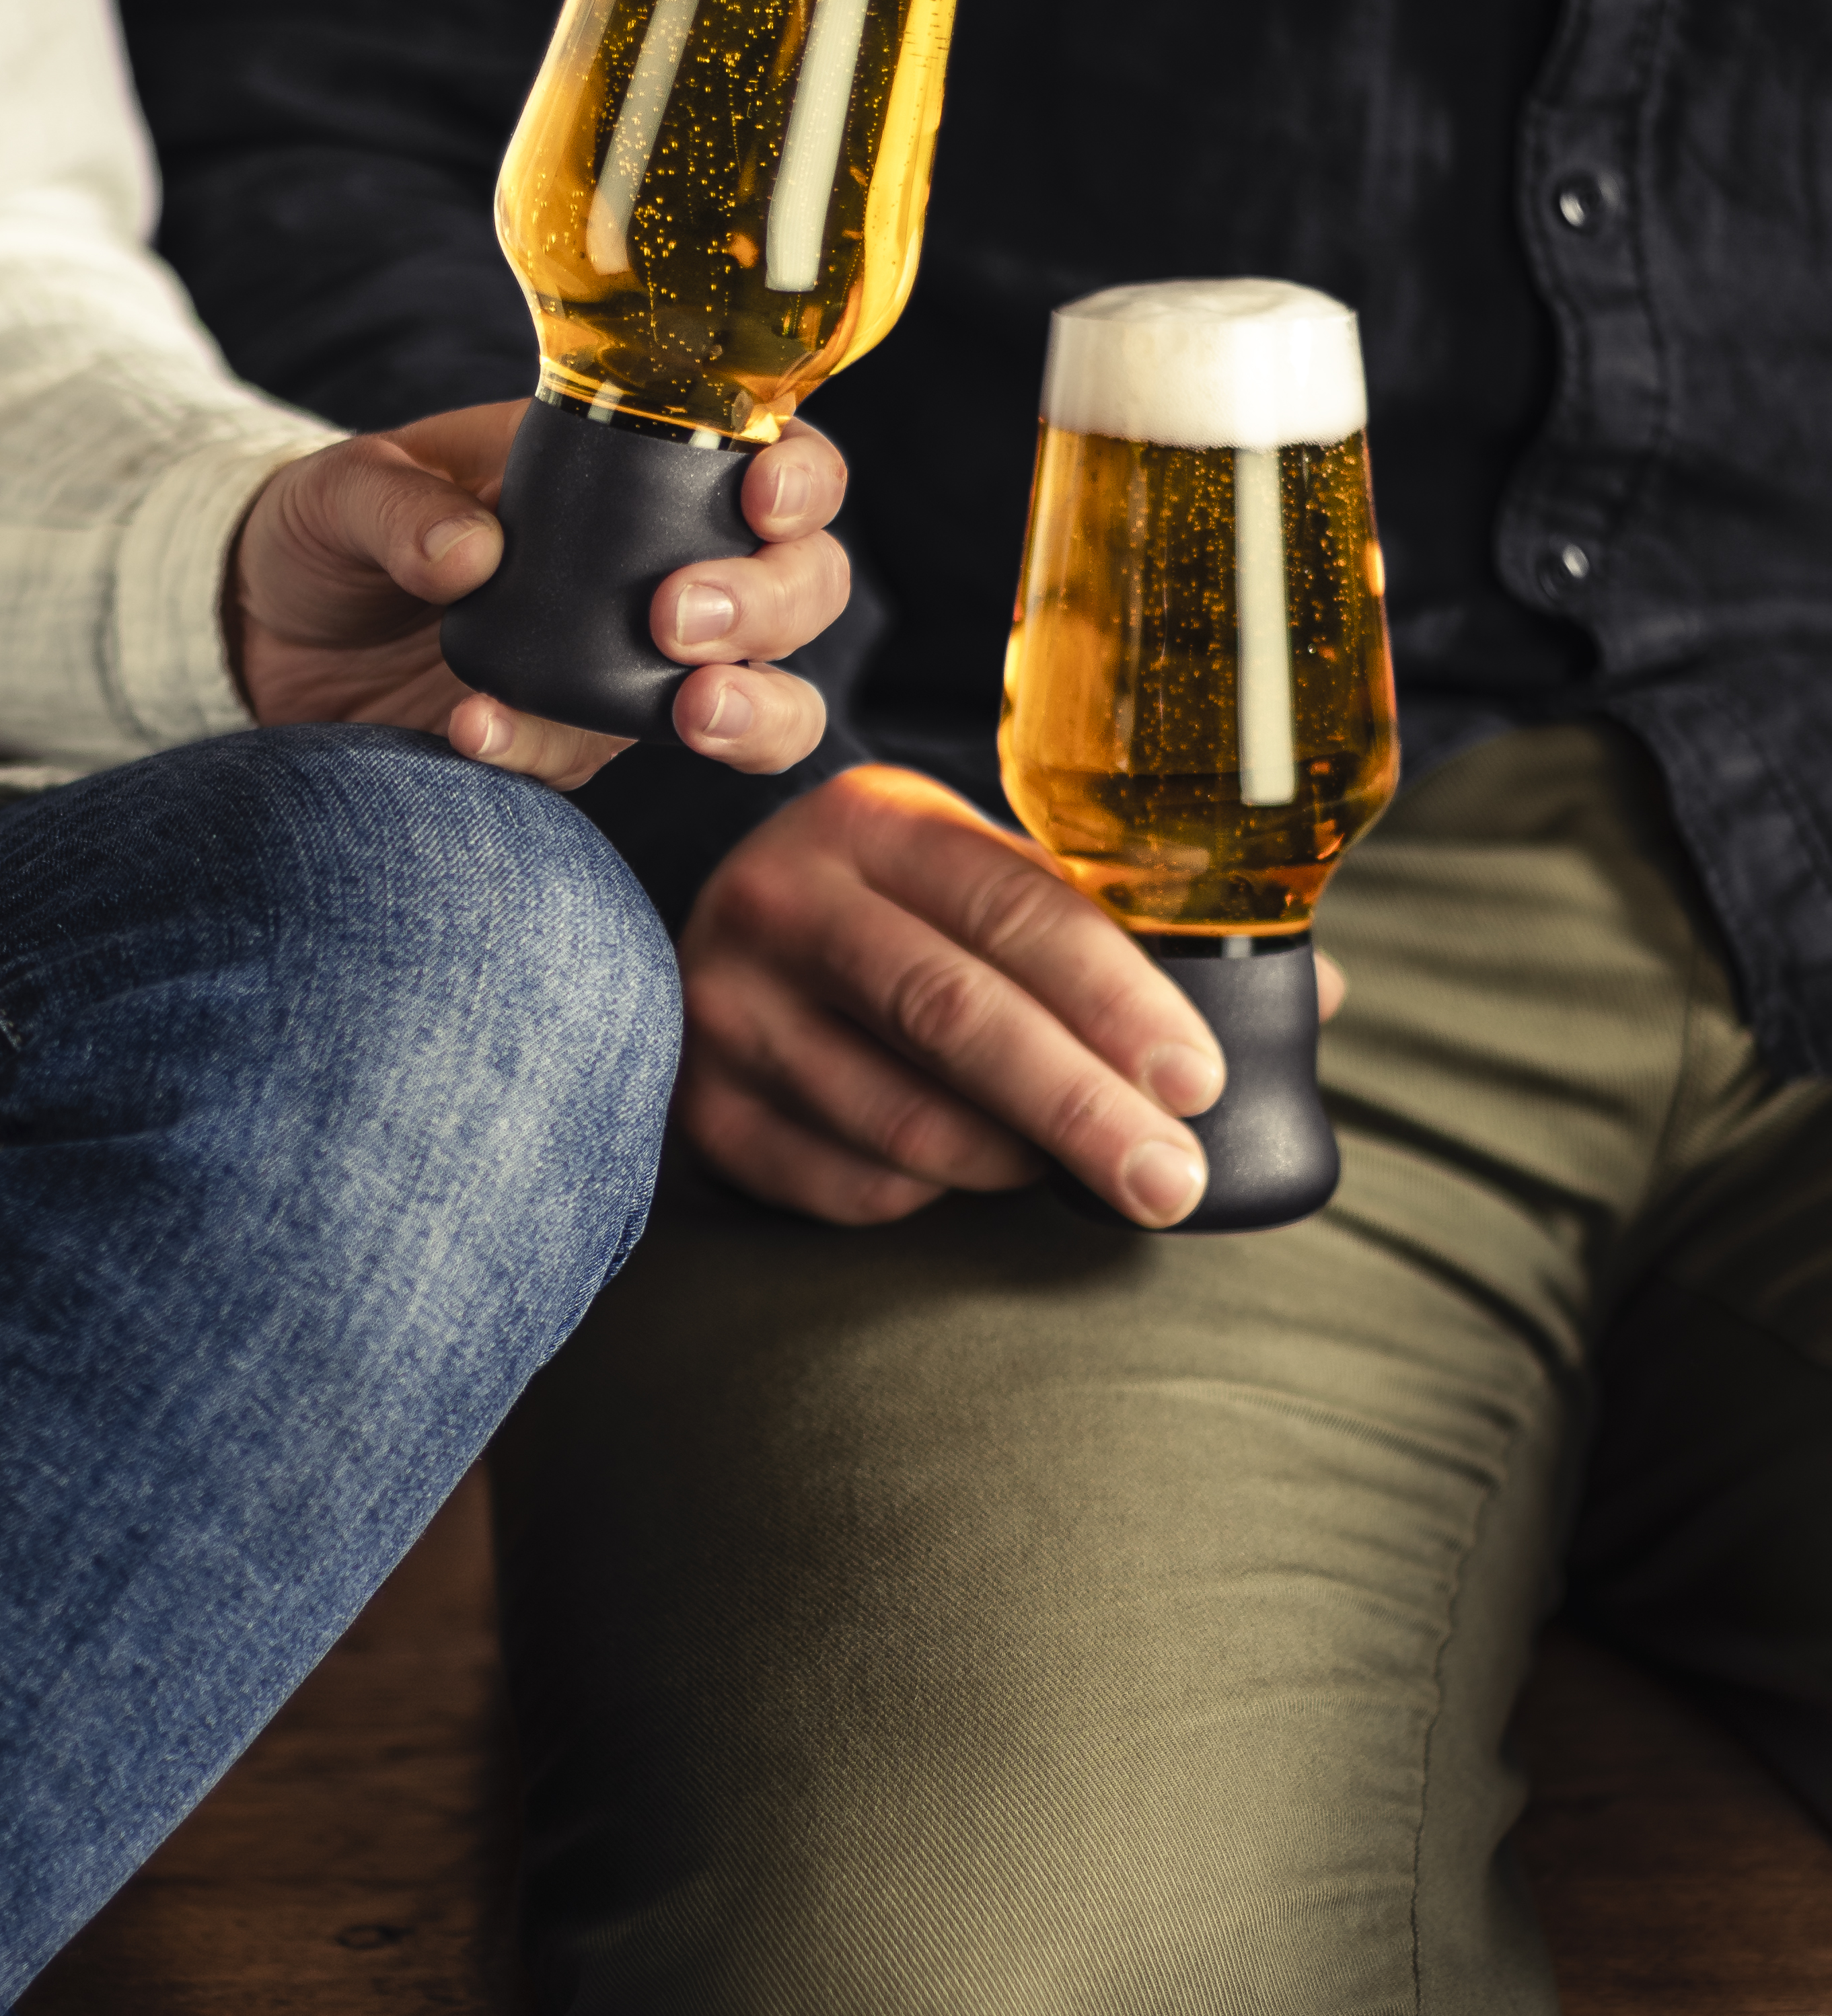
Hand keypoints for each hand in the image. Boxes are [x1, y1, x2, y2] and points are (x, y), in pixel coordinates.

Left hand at [227, 400, 851, 789]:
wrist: (265, 640)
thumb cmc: (327, 529)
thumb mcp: (341, 489)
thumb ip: (397, 508)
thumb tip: (471, 555)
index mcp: (635, 465)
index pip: (773, 461)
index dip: (802, 481)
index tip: (758, 497)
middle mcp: (664, 566)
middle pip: (803, 587)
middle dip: (772, 605)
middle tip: (681, 619)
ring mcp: (633, 667)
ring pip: (764, 700)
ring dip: (751, 711)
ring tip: (690, 715)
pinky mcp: (575, 746)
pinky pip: (601, 764)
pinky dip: (550, 755)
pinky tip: (475, 731)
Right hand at [677, 765, 1344, 1228]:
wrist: (705, 960)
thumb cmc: (896, 925)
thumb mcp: (983, 884)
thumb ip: (1121, 929)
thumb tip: (1314, 998)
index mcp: (875, 820)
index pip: (1011, 906)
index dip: (1115, 996)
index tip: (1198, 1077)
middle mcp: (783, 899)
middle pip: (954, 1015)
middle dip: (1083, 1109)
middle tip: (1173, 1181)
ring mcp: (727, 1008)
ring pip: (901, 1119)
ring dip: (1015, 1164)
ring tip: (1086, 1180)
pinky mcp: (701, 1109)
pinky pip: (846, 1184)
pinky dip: (928, 1195)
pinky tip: (968, 1176)